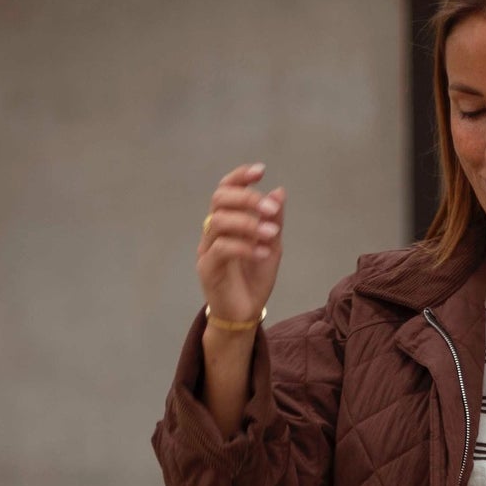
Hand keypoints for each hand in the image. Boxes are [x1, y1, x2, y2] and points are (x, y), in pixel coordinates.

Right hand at [197, 162, 284, 326]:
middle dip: (247, 199)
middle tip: (271, 210)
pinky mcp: (207, 268)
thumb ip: (273, 221)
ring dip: (248, 223)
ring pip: (219, 221)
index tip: (261, 171)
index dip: (240, 176)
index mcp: (227, 222)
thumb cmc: (255, 280)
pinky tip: (262, 253)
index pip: (226, 189)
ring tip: (270, 234)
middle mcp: (213, 232)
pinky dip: (245, 246)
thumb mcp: (271, 247)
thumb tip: (279, 191)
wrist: (245, 314)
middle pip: (220, 200)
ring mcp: (207, 249)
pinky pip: (222, 248)